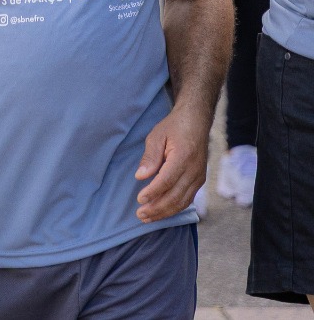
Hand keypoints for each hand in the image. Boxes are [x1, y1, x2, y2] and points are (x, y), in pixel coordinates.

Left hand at [135, 104, 209, 221]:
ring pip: (183, 201)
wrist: (196, 121)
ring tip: (148, 218)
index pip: (167, 181)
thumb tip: (140, 176)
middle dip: (157, 208)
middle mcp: (194, 170)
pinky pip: (188, 198)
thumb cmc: (174, 127)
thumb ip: (150, 156)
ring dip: (165, 212)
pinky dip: (175, 208)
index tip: (139, 200)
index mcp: (183, 157)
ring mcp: (199, 176)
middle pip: (175, 196)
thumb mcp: (156, 135)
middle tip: (140, 215)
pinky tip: (162, 212)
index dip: (153, 192)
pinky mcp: (200, 180)